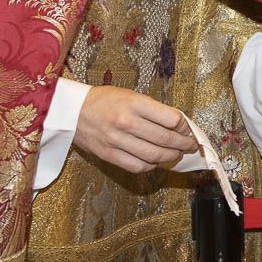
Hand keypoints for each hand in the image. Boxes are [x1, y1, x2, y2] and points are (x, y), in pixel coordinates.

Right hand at [73, 86, 197, 172]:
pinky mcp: (109, 155)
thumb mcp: (131, 95)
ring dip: (171, 156)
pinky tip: (156, 160)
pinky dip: (151, 165)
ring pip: (154, 155)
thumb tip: (177, 124)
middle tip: (190, 145)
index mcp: (134, 103)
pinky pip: (137, 166)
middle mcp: (126, 122)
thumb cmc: (104, 100)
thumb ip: (152, 109)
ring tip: (177, 154)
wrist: (71, 111)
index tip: (188, 129)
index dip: (185, 126)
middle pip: (165, 139)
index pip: (171, 119)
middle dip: (184, 144)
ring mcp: (116, 141)